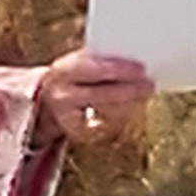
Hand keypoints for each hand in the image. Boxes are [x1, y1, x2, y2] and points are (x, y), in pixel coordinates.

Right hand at [36, 50, 155, 146]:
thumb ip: (100, 59)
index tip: (141, 68)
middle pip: (103, 94)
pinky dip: (123, 115)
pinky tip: (131, 106)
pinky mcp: (79, 135)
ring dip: (131, 103)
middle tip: (149, 84)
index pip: (95, 70)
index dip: (121, 69)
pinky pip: (107, 126)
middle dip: (131, 89)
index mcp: (63, 72)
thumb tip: (133, 60)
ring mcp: (69, 119)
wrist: (46, 102)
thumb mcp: (76, 62)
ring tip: (143, 93)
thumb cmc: (70, 77)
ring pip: (108, 113)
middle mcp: (63, 97)